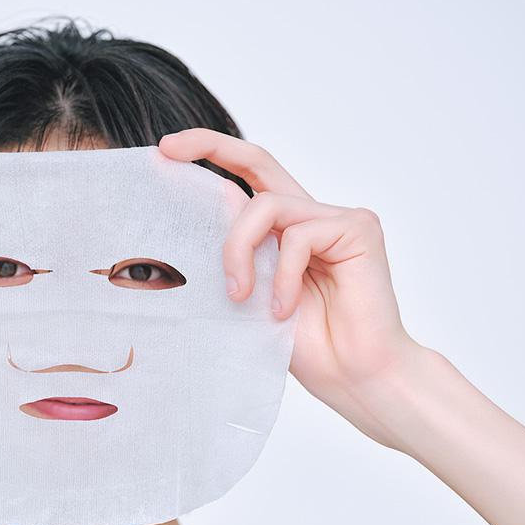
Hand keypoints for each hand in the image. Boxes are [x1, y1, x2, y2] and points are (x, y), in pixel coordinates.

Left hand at [159, 128, 423, 447]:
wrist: (353, 377)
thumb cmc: (305, 346)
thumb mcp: (250, 295)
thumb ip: (234, 253)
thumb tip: (200, 208)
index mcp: (284, 230)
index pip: (246, 177)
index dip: (210, 154)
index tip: (166, 150)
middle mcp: (310, 215)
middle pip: (258, 161)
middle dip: (210, 147)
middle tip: (167, 150)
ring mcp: (337, 218)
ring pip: (266, 206)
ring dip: (239, 250)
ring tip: (240, 296)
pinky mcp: (358, 228)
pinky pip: (299, 236)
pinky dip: (282, 276)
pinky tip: (285, 310)